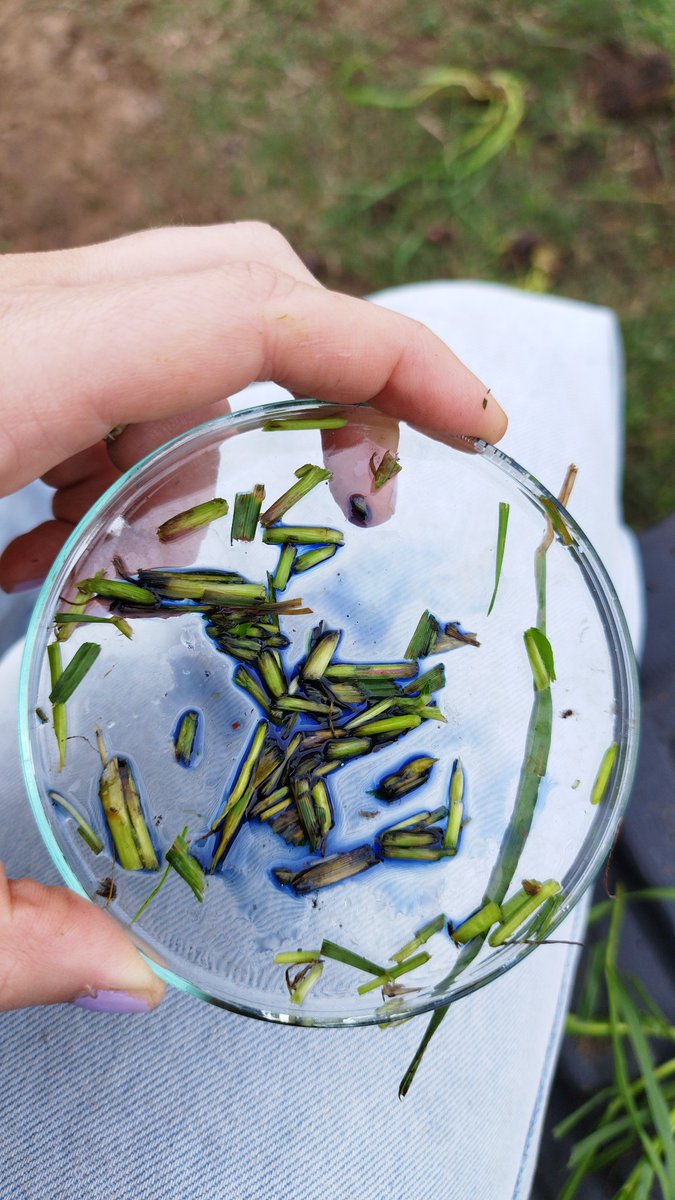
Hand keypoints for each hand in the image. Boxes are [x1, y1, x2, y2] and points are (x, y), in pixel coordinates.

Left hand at [0, 222, 506, 1011]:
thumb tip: (123, 984)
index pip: (225, 312)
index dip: (380, 350)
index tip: (476, 427)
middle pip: (208, 275)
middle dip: (326, 373)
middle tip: (369, 501)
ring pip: (139, 302)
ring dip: (206, 415)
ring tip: (177, 562)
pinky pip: (69, 341)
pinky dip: (119, 427)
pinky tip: (66, 548)